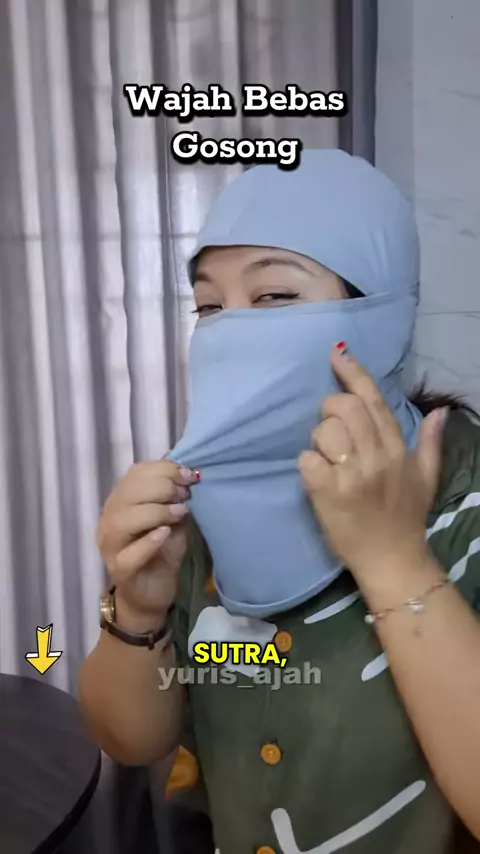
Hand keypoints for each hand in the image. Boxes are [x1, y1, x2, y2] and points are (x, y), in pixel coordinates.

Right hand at [97, 461, 198, 627]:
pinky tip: (165, 533)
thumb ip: (173, 495)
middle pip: (129, 492)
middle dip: (162, 488)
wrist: (155, 589)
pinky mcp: (119, 569)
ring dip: (156, 511)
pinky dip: (148, 541)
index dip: (165, 470)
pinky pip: (130, 553)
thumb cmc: (163, 549)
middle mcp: (109, 518)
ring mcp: (110, 544)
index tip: (190, 476)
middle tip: (185, 496)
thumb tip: (184, 470)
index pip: (136, 473)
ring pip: (124, 519)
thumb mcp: (172, 516)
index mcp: (121, 500)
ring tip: (180, 513)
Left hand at [298, 345, 448, 581]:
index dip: (353, 373)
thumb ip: (430, 442)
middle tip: (329, 425)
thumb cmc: (405, 516)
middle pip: (345, 408)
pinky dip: (307, 465)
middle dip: (330, 407)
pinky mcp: (329, 493)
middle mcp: (376, 457)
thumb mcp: (426, 477)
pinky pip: (307, 461)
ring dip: (319, 440)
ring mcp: (352, 475)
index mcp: (397, 449)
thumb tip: (441, 410)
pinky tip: (316, 477)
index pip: (373, 400)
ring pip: (324, 432)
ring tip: (328, 459)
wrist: (392, 559)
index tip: (336, 354)